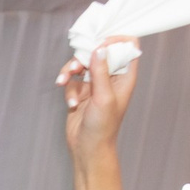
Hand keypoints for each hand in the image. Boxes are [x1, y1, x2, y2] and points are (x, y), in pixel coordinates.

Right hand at [59, 35, 138, 161]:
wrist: (88, 148)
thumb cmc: (103, 126)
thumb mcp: (103, 97)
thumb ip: (101, 71)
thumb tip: (98, 48)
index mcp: (125, 75)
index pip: (127, 46)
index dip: (114, 41)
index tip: (98, 47)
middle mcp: (112, 77)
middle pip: (99, 52)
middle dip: (83, 58)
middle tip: (74, 67)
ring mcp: (96, 84)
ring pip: (82, 65)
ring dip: (69, 71)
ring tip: (62, 82)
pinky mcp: (81, 92)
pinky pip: (72, 80)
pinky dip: (67, 88)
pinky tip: (70, 104)